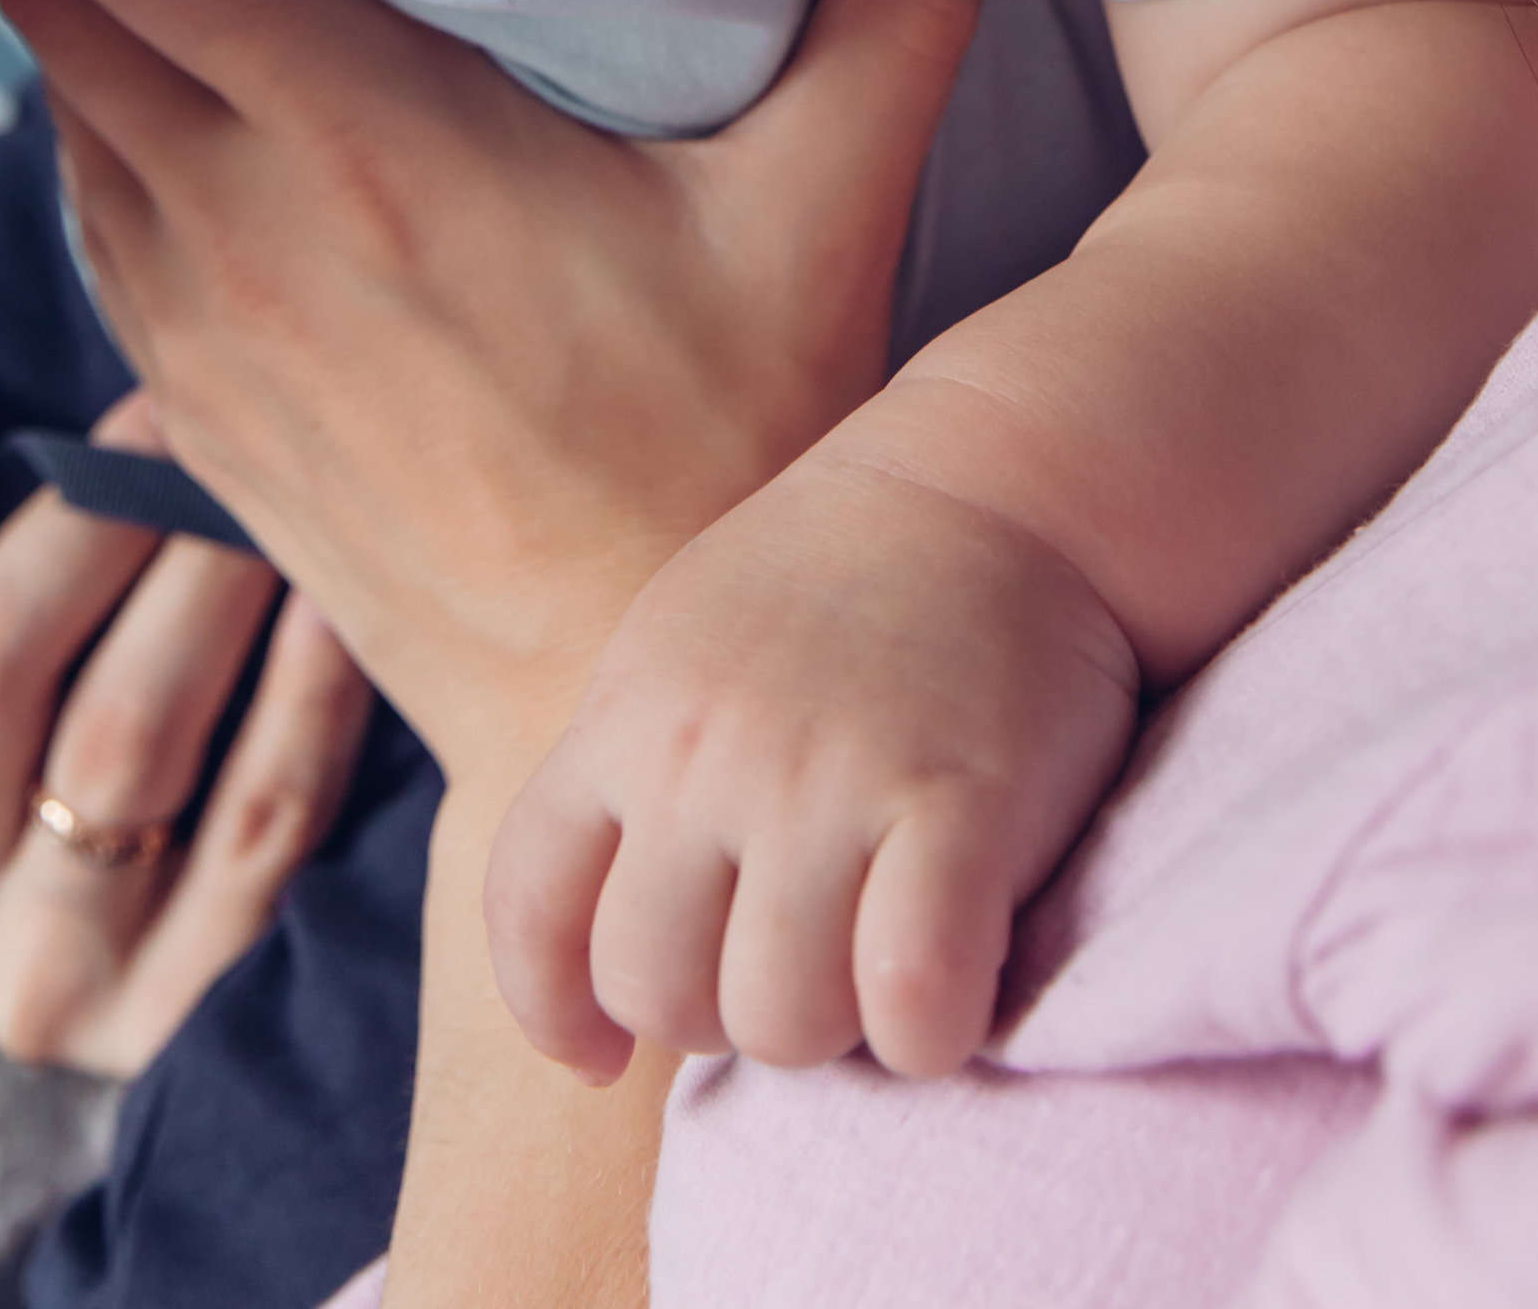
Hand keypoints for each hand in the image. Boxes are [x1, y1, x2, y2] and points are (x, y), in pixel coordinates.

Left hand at [0, 0, 986, 782]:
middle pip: (51, 4)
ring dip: (92, 21)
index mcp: (370, 150)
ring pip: (56, 109)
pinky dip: (113, 139)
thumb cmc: (732, 441)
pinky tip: (209, 101)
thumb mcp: (828, 209)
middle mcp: (244, 229)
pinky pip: (89, 217)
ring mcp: (197, 326)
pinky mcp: (187, 401)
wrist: (614, 691)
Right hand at [0, 380, 370, 1077]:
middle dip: (86, 518)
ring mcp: (44, 982)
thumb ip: (1, 580)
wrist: (207, 983)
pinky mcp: (182, 1016)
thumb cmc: (97, 757)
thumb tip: (84, 420)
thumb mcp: (0, 702)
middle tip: (177, 419)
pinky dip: (302, 694)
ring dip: (204, 581)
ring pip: (118, 738)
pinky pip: (253, 820)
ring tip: (268, 487)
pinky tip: (337, 603)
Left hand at [486, 444, 1140, 1084]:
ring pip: (781, 1025)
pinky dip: (930, 1036)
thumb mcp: (688, 645)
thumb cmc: (849, 584)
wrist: (1008, 481)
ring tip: (878, 955)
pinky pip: (911, 1009)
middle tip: (799, 958)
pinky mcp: (957, 807)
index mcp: (633, 712)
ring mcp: (828, 780)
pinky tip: (955, 988)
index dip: (558, 1011)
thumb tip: (597, 962)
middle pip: (659, 993)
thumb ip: (637, 775)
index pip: (529, 909)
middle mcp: (708, 751)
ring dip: (837, 1028)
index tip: (606, 1055)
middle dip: (725, 1013)